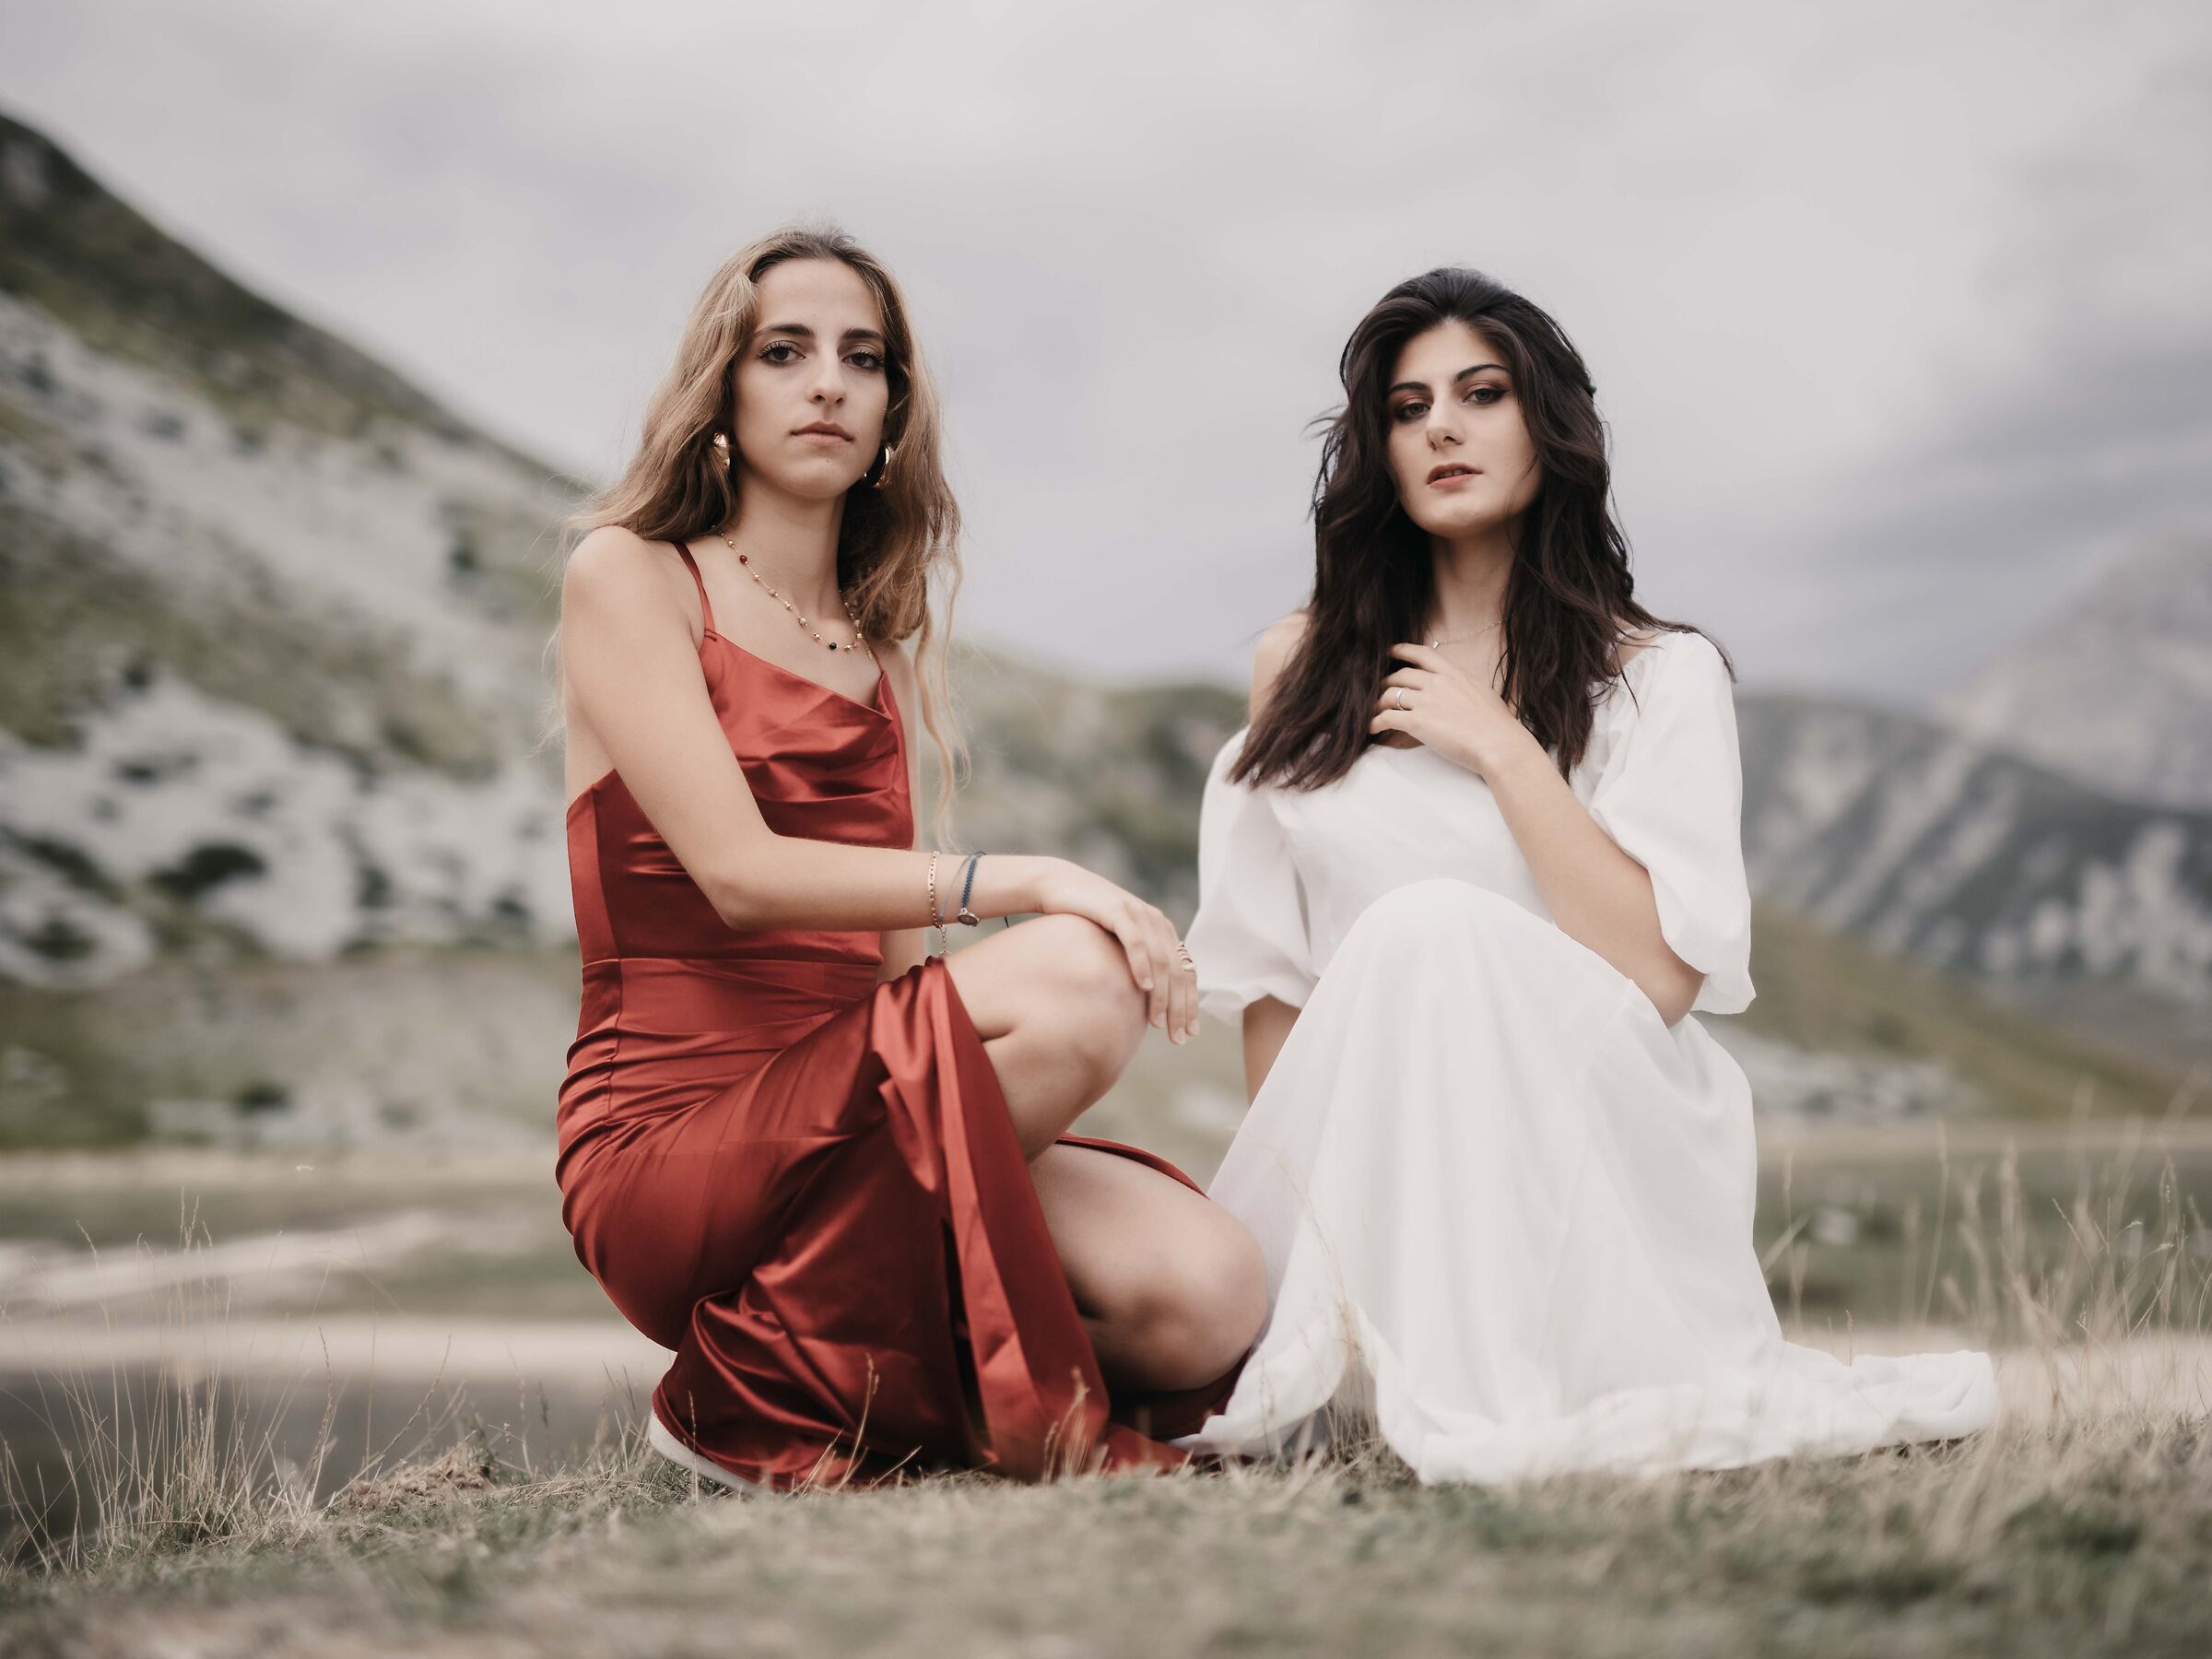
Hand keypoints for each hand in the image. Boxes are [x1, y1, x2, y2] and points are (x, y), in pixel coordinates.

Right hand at [1028, 860, 1199, 1043]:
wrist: (1059, 886)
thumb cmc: (1087, 921)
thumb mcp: (1117, 944)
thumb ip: (1137, 964)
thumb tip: (1146, 1003)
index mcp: (1162, 931)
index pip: (1186, 972)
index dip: (1190, 1004)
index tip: (1190, 1033)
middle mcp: (1156, 921)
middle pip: (1178, 971)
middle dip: (1180, 1007)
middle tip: (1178, 1037)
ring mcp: (1138, 914)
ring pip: (1161, 960)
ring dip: (1162, 994)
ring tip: (1159, 1021)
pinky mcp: (1117, 910)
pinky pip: (1135, 941)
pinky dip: (1141, 965)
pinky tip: (1143, 988)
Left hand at [1370, 642, 1531, 776]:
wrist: (1498, 743)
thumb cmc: (1497, 724)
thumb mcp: (1482, 693)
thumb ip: (1463, 687)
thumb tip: (1459, 691)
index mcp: (1453, 673)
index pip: (1422, 653)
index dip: (1402, 650)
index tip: (1389, 651)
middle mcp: (1437, 682)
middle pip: (1400, 675)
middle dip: (1386, 683)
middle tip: (1379, 691)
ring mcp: (1426, 701)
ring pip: (1389, 695)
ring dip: (1378, 703)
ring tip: (1373, 712)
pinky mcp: (1417, 722)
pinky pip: (1387, 717)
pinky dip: (1375, 722)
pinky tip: (1372, 728)